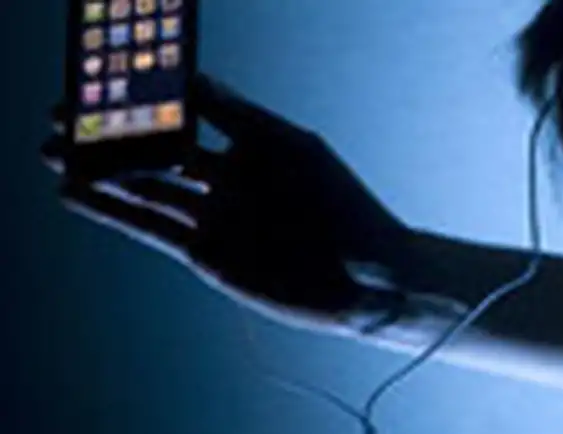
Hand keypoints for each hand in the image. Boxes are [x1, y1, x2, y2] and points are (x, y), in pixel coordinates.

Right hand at [43, 74, 412, 317]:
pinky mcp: (205, 254)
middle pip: (158, 154)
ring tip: (54, 158)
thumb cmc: (336, 203)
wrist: (362, 276)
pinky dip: (114, 212)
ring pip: (146, 191)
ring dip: (101, 176)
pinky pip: (150, 228)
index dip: (146, 104)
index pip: (187, 117)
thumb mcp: (285, 147)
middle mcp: (227, 182)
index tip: (107, 86)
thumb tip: (189, 78)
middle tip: (61, 123)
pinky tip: (78, 195)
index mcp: (249, 148)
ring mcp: (214, 218)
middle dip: (112, 140)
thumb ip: (234, 117)